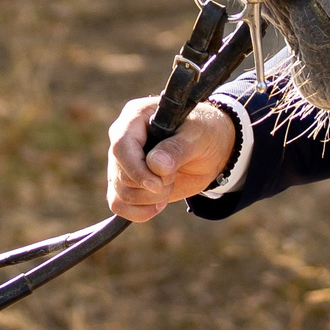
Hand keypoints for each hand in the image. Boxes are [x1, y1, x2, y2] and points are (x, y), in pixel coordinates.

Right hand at [107, 97, 236, 220]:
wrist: (210, 150)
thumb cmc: (204, 132)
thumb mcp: (197, 135)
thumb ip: (177, 148)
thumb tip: (156, 165)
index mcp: (135, 118)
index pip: (121, 146)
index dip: (136, 168)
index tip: (158, 185)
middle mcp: (123, 140)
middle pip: (122, 175)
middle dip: (153, 185)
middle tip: (174, 175)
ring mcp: (122, 163)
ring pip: (121, 193)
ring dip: (150, 199)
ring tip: (170, 185)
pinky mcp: (126, 183)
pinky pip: (119, 205)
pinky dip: (140, 212)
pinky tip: (159, 203)